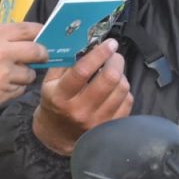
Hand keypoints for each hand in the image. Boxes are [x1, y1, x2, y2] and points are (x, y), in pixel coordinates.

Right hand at [0, 22, 43, 109]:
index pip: (28, 30)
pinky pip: (18, 91)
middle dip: (42, 53)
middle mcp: (5, 56)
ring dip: (25, 74)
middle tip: (41, 55)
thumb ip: (1, 37)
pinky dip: (15, 88)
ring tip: (14, 73)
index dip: (39, 31)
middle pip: (37, 52)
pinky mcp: (2, 95)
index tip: (43, 34)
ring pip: (29, 76)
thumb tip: (23, 39)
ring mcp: (5, 77)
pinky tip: (5, 85)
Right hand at [32, 38, 132, 155]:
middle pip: (109, 79)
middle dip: (115, 61)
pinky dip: (123, 90)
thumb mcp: (50, 82)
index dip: (99, 53)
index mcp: (61, 96)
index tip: (110, 43)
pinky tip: (114, 88)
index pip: (83, 71)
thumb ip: (66, 61)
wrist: (57, 135)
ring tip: (112, 72)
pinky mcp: (110, 126)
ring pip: (122, 88)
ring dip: (120, 75)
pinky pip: (127, 101)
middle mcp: (80, 110)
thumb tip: (87, 43)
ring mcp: (97, 121)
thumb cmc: (55, 102)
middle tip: (113, 55)